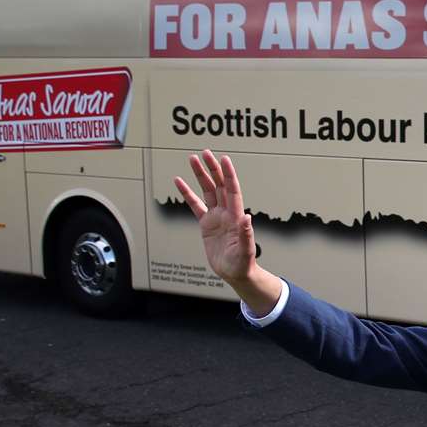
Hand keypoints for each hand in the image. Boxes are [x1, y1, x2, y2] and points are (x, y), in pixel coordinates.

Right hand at [174, 151, 282, 314]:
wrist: (235, 273)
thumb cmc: (243, 263)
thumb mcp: (245, 250)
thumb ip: (245, 234)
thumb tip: (247, 217)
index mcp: (235, 216)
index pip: (232, 190)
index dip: (228, 174)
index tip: (224, 159)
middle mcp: (226, 212)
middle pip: (219, 185)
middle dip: (213, 169)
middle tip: (205, 153)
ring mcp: (216, 216)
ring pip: (207, 190)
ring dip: (200, 175)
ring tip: (192, 159)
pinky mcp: (206, 224)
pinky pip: (195, 205)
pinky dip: (187, 193)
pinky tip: (179, 181)